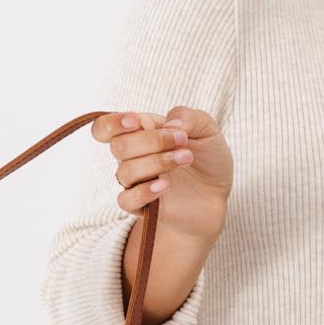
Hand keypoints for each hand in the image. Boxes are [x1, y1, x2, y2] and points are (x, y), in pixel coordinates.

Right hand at [92, 105, 233, 243]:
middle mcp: (133, 157)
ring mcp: (136, 182)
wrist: (217, 196)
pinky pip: (127, 200)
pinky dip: (144, 192)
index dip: (113, 123)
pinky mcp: (142, 206)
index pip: (106, 127)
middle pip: (119, 146)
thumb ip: (189, 118)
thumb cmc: (207, 160)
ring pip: (126, 171)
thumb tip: (169, 122)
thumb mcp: (208, 131)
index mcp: (141, 133)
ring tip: (186, 159)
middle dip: (151, 141)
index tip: (136, 121)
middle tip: (183, 140)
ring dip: (157, 162)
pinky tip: (165, 186)